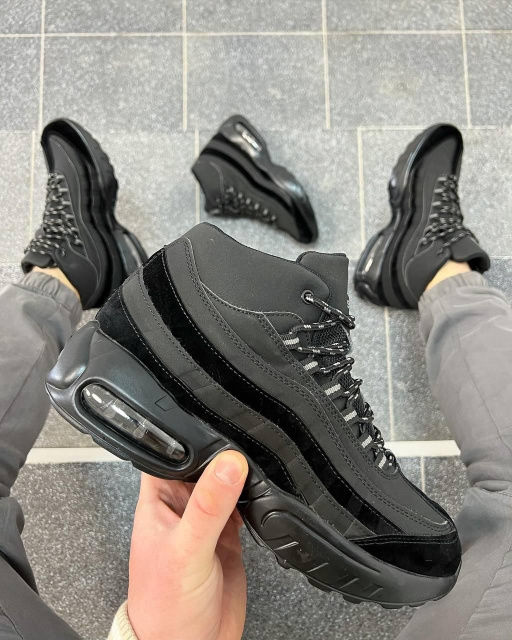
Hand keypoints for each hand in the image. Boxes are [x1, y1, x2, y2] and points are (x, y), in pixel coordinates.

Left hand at [128, 451, 248, 639]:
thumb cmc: (164, 606)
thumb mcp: (187, 549)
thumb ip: (209, 505)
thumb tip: (229, 463)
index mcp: (158, 500)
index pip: (171, 452)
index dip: (192, 434)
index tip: (219, 419)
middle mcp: (182, 506)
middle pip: (204, 464)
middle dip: (225, 454)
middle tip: (249, 441)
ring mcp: (206, 522)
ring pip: (226, 484)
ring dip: (242, 477)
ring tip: (259, 468)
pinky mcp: (228, 537)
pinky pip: (243, 508)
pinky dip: (255, 501)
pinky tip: (263, 497)